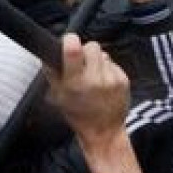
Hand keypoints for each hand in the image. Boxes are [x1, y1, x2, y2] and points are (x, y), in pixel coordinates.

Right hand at [51, 35, 142, 172]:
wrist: (104, 131)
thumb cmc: (78, 114)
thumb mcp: (58, 95)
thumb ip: (51, 72)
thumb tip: (48, 52)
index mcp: (75, 82)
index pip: (74, 49)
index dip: (70, 41)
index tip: (69, 43)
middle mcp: (94, 79)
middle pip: (91, 46)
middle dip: (85, 51)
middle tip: (81, 64)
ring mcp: (111, 79)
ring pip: (103, 54)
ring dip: (96, 61)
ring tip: (92, 76)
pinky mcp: (123, 80)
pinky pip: (113, 63)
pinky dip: (106, 69)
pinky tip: (103, 82)